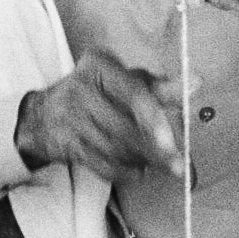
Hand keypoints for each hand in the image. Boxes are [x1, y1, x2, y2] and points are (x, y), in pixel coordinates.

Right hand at [15, 49, 185, 181]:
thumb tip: (196, 82)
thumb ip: (162, 87)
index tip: (172, 143)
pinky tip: (137, 170)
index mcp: (100, 65)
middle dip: (156, 151)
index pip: (133, 93)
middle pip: (126, 127)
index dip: (155, 120)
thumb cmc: (97, 92)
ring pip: (116, 149)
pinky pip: (101, 165)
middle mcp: (81, 88)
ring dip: (142, 161)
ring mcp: (69, 117)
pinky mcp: (65, 144)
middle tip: (180, 166)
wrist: (42, 114)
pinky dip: (124, 172)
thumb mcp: (127, 81)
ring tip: (156, 162)